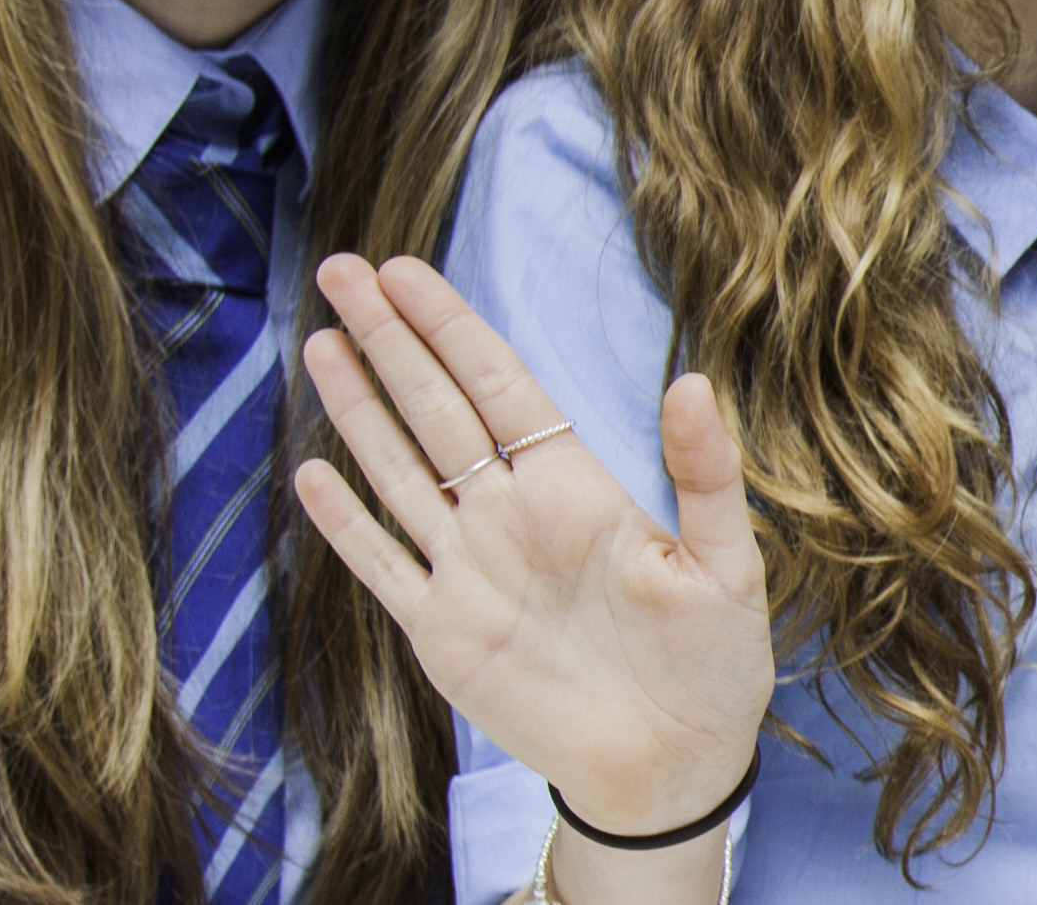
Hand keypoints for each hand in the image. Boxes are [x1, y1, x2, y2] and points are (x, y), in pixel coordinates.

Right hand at [287, 253, 775, 833]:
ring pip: (399, 472)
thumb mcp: (725, 565)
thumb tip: (690, 381)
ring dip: (359, 408)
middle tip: (342, 271)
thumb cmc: (712, 665)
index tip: (403, 270)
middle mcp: (513, 517)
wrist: (673, 766)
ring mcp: (471, 571)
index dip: (450, 328)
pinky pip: (383, 565)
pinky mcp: (444, 632)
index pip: (500, 387)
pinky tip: (312, 471)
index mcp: (576, 489)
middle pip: (436, 410)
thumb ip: (702, 475)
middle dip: (389, 340)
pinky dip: (346, 522)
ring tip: (320, 342)